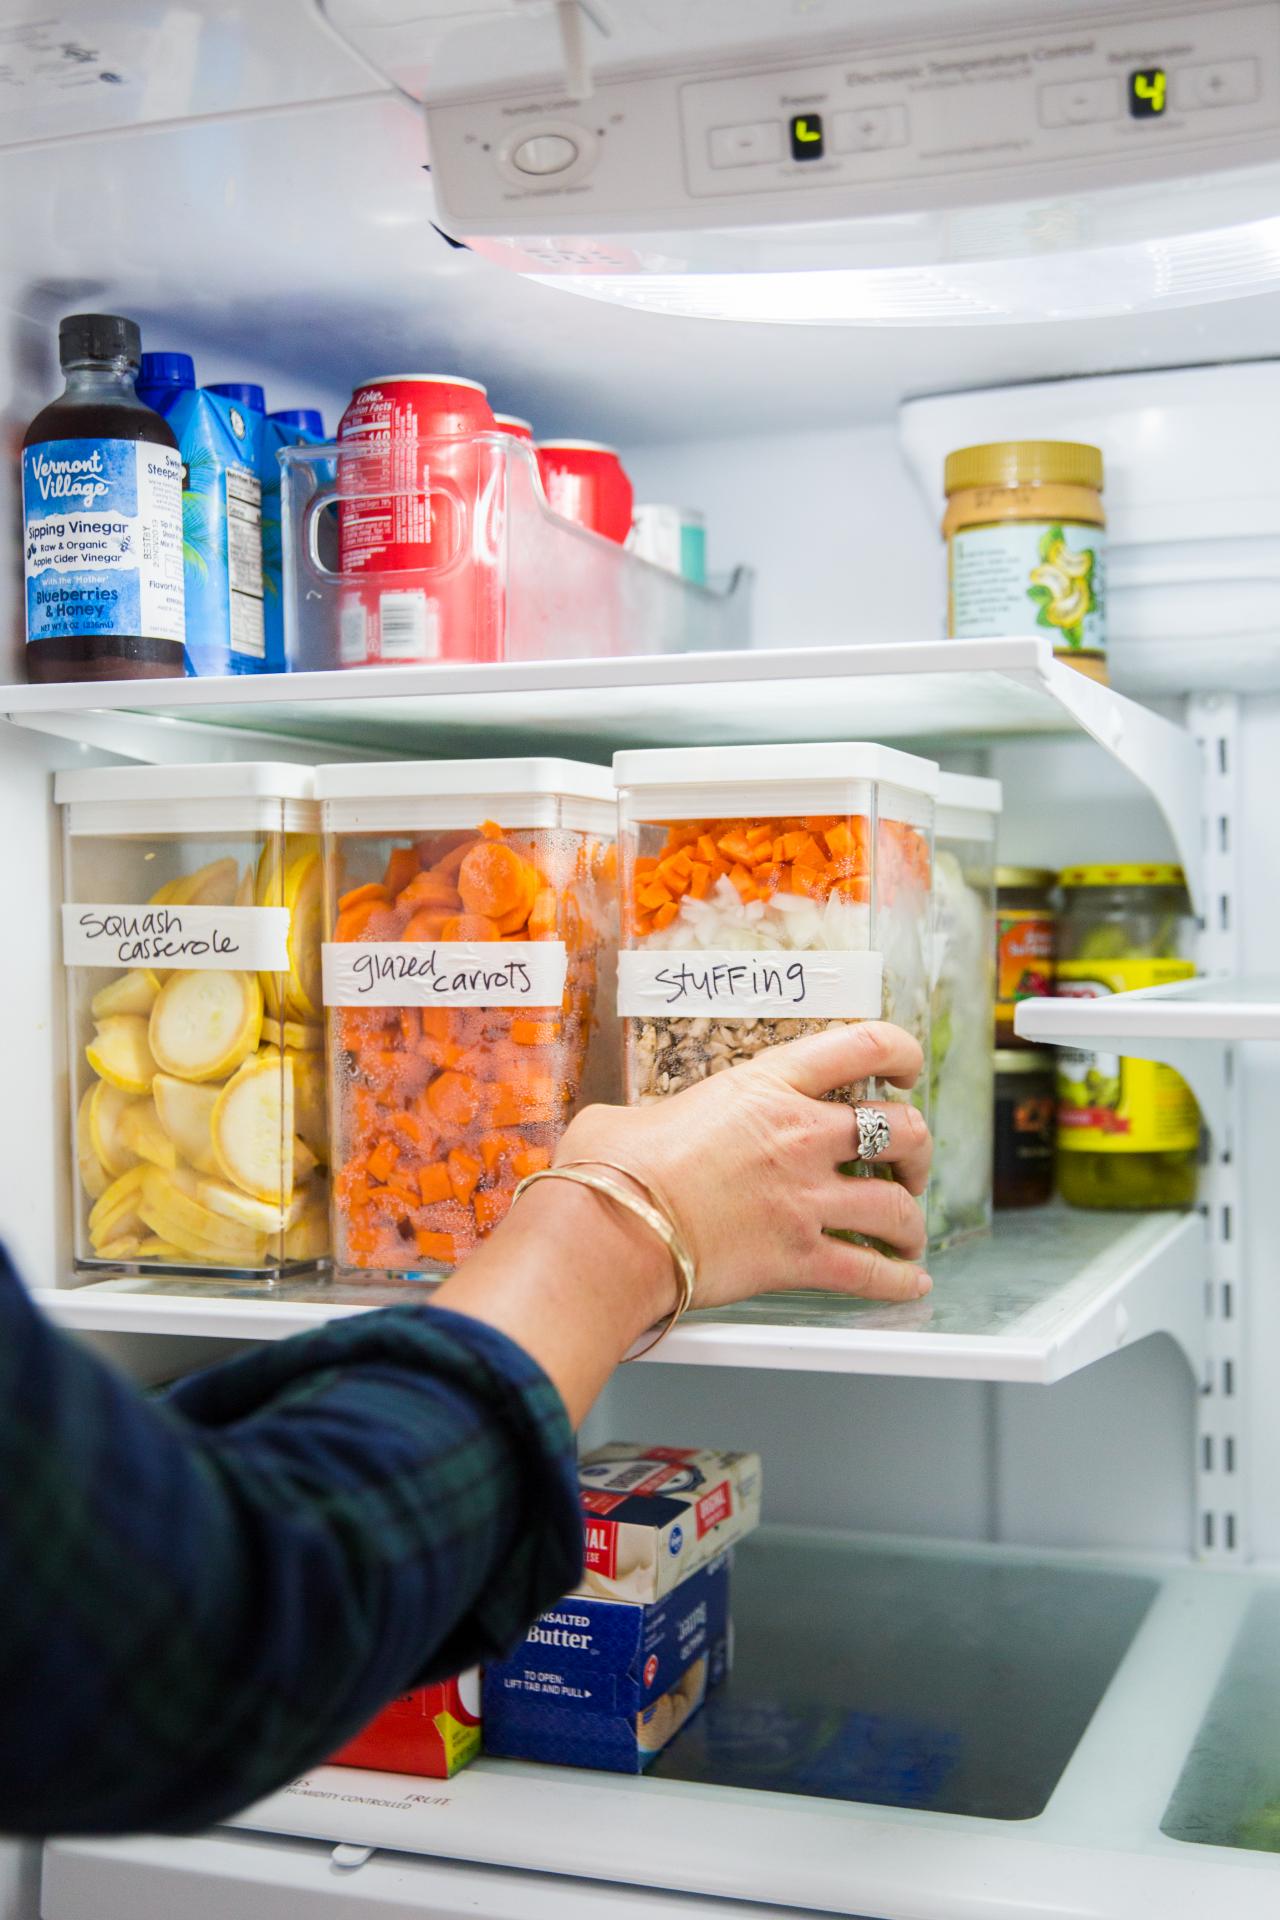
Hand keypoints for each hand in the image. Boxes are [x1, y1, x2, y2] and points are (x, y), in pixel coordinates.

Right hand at [557, 1020, 931, 1309]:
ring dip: (911, 1219)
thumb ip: (656, 1117)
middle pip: (902, 1130)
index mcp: (766, 1087)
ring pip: (898, 1205)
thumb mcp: (629, 1116)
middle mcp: (800, 1136)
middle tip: (905, 1165)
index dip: (900, 1054)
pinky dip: (897, 1282)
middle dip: (916, 1150)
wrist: (607, 1234)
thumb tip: (633, 1130)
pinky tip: (908, 1283)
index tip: (905, 1071)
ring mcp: (805, 1199)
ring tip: (907, 1231)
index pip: (863, 1047)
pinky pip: (871, 1273)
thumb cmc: (609, 1172)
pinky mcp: (799, 1258)